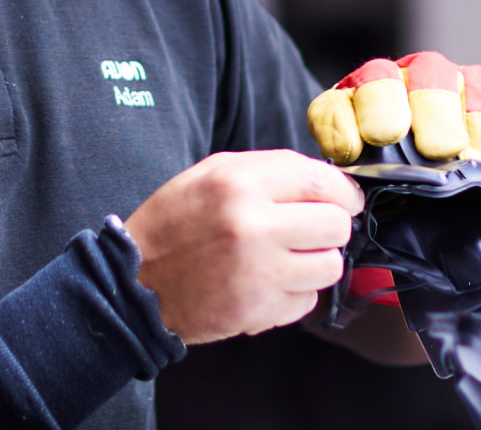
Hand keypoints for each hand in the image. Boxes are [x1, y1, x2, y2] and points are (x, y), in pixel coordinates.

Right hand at [124, 150, 362, 344]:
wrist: (134, 283)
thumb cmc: (174, 224)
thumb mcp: (211, 174)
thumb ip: (269, 170)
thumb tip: (326, 181)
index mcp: (239, 183)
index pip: (322, 182)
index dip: (344, 192)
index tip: (346, 200)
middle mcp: (251, 225)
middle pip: (336, 225)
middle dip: (331, 228)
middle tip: (311, 231)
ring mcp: (257, 272)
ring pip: (330, 266)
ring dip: (315, 263)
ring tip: (287, 259)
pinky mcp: (258, 310)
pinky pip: (307, 301)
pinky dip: (294, 294)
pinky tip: (266, 284)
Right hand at [305, 51, 480, 180]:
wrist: (372, 189)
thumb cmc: (428, 174)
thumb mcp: (467, 171)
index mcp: (462, 91)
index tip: (479, 151)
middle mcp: (420, 79)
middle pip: (433, 72)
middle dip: (437, 107)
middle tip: (438, 146)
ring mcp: (373, 86)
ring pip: (380, 76)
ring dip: (385, 106)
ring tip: (388, 137)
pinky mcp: (333, 104)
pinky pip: (332, 104)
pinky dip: (340, 126)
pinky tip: (349, 151)